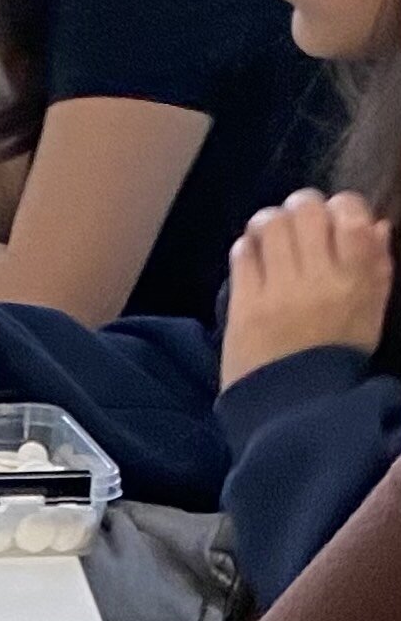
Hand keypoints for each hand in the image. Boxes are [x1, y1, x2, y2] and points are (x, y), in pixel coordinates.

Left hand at [220, 189, 393, 389]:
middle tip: (295, 226)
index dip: (339, 206)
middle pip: (305, 208)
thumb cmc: (338, 362)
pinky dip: (247, 249)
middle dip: (299, 209)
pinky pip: (243, 254)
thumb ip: (378, 267)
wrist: (295, 414)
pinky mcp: (245, 306)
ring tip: (269, 241)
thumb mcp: (371, 315)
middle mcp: (320, 277)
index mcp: (357, 277)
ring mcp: (279, 290)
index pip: (349, 211)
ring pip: (270, 224)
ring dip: (268, 224)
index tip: (331, 221)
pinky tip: (252, 263)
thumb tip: (376, 224)